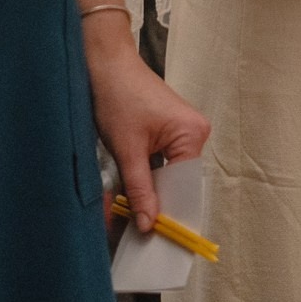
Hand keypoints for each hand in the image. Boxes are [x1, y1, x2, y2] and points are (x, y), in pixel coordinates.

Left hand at [86, 27, 210, 232]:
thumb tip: (149, 224)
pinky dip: (145, 176)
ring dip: (146, 189)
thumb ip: (141, 189)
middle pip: (177, 180)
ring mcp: (182, 130)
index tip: (150, 237)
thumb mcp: (127, 149)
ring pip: (166, 173)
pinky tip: (128, 190)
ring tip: (124, 211)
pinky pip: (161, 162)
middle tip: (130, 229)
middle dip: (153, 202)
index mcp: (192, 134)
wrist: (105, 64)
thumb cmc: (118, 98)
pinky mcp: (168, 129)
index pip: (184, 185)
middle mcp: (195, 132)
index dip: (167, 210)